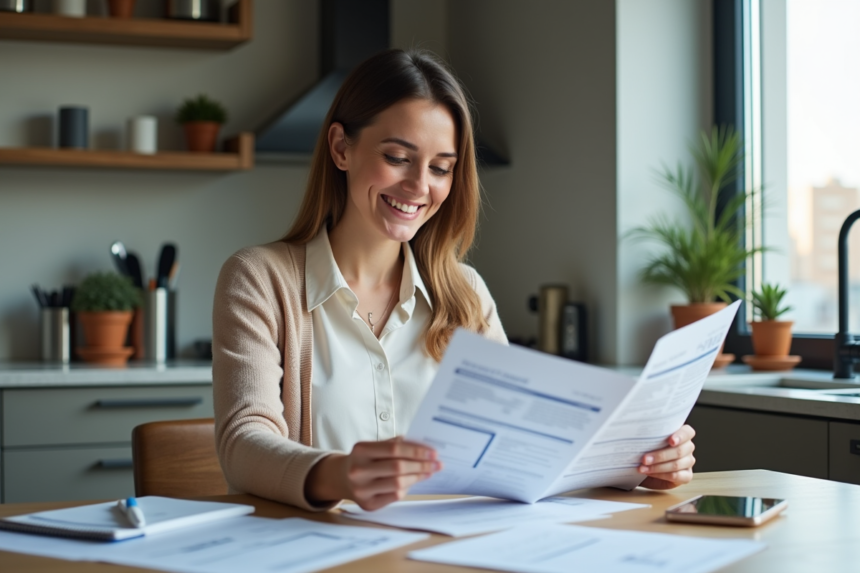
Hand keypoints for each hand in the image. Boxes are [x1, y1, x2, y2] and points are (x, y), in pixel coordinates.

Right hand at [305, 437, 441, 509]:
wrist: (342, 478)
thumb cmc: (365, 459)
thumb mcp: (375, 446)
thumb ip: (396, 445)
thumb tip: (426, 448)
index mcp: (361, 450)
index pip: (394, 450)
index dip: (417, 451)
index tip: (433, 452)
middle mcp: (358, 470)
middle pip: (398, 467)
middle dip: (422, 465)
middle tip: (437, 464)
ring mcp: (361, 489)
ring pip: (398, 484)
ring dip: (418, 477)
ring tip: (429, 472)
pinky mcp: (367, 504)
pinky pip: (394, 496)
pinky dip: (407, 487)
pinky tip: (414, 481)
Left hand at [638, 425, 695, 489]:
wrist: (647, 466)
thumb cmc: (649, 449)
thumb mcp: (649, 440)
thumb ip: (650, 436)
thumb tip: (638, 433)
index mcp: (682, 435)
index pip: (687, 432)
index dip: (680, 436)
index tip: (671, 440)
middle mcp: (687, 447)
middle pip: (679, 451)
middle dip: (660, 456)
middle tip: (644, 459)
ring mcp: (688, 462)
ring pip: (676, 464)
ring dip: (657, 467)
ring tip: (643, 467)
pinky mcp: (686, 475)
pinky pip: (676, 476)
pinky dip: (660, 475)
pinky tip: (650, 473)